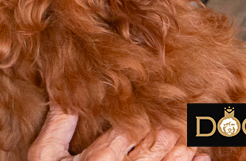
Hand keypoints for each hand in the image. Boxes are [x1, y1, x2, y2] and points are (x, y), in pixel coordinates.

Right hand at [28, 105, 210, 160]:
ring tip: (199, 136)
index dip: (146, 114)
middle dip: (171, 132)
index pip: (128, 130)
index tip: (161, 99)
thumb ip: (58, 125)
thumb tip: (64, 91)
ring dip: (184, 151)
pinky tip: (201, 159)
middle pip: (152, 148)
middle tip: (189, 115)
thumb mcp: (45, 156)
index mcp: (96, 159)